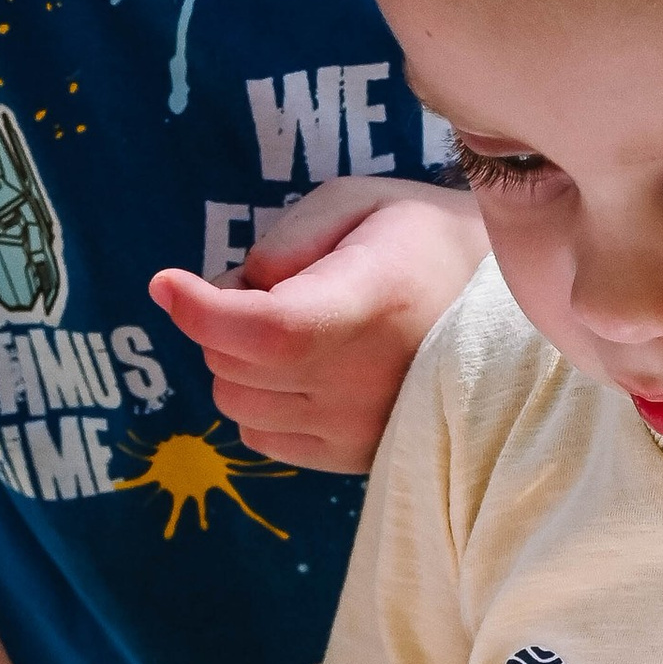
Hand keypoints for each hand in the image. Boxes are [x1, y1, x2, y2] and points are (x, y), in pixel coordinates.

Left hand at [153, 179, 486, 472]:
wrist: (497, 312)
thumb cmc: (416, 241)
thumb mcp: (354, 204)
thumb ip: (284, 241)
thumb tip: (234, 294)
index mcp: (369, 305)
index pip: (267, 330)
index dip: (202, 310)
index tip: (166, 282)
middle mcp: (364, 380)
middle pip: (231, 365)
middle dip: (221, 322)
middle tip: (269, 290)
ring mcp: (359, 429)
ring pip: (236, 404)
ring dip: (239, 362)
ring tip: (293, 328)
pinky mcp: (352, 458)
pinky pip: (260, 436)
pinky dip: (261, 400)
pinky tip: (304, 370)